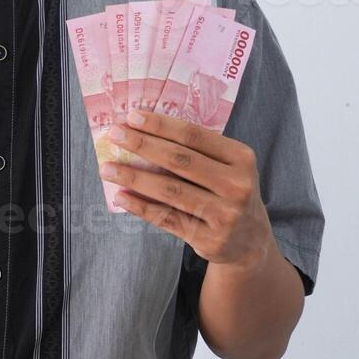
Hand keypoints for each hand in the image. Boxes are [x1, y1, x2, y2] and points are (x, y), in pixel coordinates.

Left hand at [99, 109, 272, 270]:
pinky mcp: (210, 240)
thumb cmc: (228, 194)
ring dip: (134, 178)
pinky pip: (168, 219)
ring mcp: (225, 215)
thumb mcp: (227, 167)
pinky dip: (141, 207)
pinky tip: (121, 197)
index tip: (132, 116)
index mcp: (242, 158)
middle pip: (180, 160)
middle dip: (143, 145)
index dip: (161, 125)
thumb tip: (142, 132)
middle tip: (114, 135)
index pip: (194, 135)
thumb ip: (196, 152)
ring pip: (171, 191)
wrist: (250, 243)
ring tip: (108, 168)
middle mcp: (237, 186)